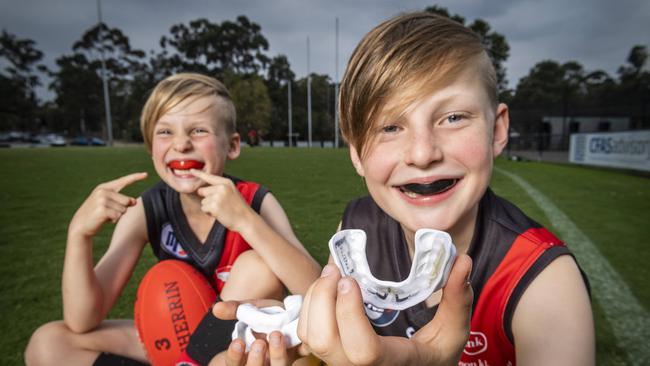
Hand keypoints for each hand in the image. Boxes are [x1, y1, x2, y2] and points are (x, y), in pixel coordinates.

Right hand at [68, 172, 146, 237]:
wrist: (80, 225)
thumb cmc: (97, 214)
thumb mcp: (109, 204)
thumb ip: (122, 201)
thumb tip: (134, 202)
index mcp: (105, 187)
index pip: (123, 181)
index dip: (135, 177)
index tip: (146, 174)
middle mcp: (103, 191)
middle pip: (127, 201)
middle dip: (122, 209)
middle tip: (109, 212)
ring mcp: (102, 200)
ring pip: (123, 210)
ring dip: (117, 215)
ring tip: (105, 215)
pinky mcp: (102, 209)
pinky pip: (118, 216)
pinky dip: (113, 220)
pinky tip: (104, 219)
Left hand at [192, 170, 254, 232]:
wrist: (246, 220)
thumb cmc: (238, 208)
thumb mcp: (232, 192)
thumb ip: (219, 188)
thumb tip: (201, 189)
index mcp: (226, 182)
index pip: (209, 177)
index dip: (199, 173)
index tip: (191, 170)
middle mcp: (222, 187)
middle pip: (202, 191)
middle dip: (207, 199)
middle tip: (220, 204)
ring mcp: (218, 196)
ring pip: (203, 201)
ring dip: (209, 207)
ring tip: (222, 209)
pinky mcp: (214, 206)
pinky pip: (203, 208)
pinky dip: (209, 213)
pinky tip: (219, 214)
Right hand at [208, 300, 307, 365]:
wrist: (288, 313)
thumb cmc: (264, 315)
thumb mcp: (248, 310)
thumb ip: (234, 310)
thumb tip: (216, 308)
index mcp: (246, 356)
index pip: (234, 365)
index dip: (235, 356)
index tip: (237, 342)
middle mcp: (263, 363)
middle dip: (256, 360)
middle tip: (259, 343)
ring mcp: (280, 361)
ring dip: (278, 355)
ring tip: (277, 336)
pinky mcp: (298, 353)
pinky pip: (300, 355)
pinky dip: (300, 348)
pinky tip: (298, 338)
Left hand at [298, 255, 472, 365]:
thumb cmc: (434, 358)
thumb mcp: (452, 333)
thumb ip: (457, 300)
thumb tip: (463, 261)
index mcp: (391, 363)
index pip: (362, 352)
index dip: (349, 314)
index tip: (351, 280)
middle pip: (324, 341)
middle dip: (323, 299)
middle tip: (338, 269)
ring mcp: (340, 364)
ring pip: (310, 336)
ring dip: (314, 299)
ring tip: (332, 273)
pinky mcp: (329, 355)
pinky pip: (306, 333)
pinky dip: (309, 306)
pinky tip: (327, 288)